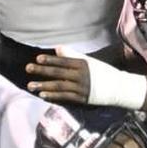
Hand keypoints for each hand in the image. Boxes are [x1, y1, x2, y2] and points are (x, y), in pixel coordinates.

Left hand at [28, 50, 146, 109]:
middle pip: (58, 72)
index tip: (38, 58)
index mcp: (83, 64)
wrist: (119, 88)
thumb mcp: (89, 61)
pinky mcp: (82, 98)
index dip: (50, 59)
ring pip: (59, 86)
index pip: (63, 61)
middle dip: (42, 71)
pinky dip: (53, 96)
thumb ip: (72, 55)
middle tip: (27, 68)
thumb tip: (58, 49)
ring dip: (43, 86)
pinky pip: (65, 97)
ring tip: (30, 86)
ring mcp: (81, 88)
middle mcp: (81, 76)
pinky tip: (42, 95)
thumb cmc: (102, 72)